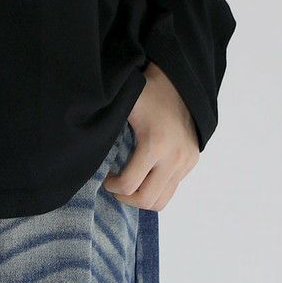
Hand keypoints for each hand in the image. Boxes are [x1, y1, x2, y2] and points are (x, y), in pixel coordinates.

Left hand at [101, 61, 199, 210]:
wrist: (178, 82)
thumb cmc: (146, 91)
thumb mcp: (125, 107)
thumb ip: (111, 133)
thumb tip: (90, 154)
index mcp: (155, 144)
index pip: (130, 185)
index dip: (113, 186)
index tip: (106, 178)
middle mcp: (174, 158)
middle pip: (147, 199)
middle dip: (126, 198)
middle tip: (115, 186)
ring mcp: (185, 162)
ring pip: (162, 200)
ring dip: (142, 198)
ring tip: (129, 185)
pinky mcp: (191, 162)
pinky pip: (172, 188)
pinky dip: (156, 189)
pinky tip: (144, 176)